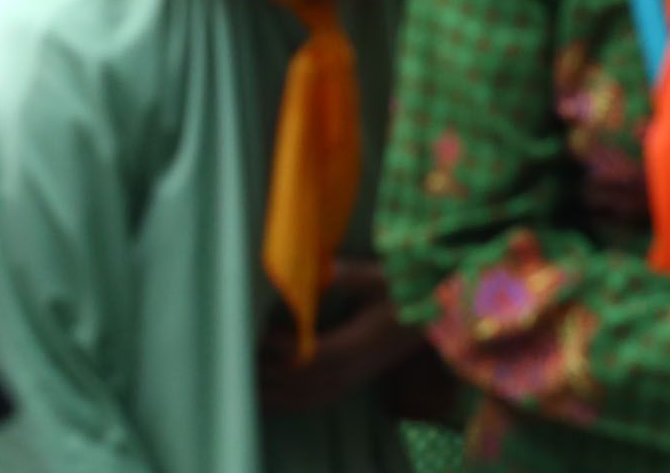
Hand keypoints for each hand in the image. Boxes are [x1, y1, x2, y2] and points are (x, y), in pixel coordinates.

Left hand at [258, 260, 422, 411]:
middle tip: (239, 357)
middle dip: (271, 373)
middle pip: (305, 382)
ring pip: (309, 396)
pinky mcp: (352, 380)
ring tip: (245, 382)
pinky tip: (272, 397)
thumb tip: (327, 267)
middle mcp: (354, 368)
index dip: (286, 350)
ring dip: (277, 393)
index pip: (315, 355)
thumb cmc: (403, 291)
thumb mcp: (381, 277)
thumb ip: (354, 275)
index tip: (259, 334)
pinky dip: (292, 402)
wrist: (430, 316)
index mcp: (359, 343)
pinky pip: (318, 401)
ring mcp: (353, 378)